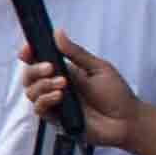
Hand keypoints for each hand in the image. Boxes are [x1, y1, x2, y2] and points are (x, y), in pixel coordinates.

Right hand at [31, 43, 155, 154]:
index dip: (29, 54)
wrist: (127, 121)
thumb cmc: (117, 95)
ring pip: (31, 92)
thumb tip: (58, 33)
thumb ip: (75, 53)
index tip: (28, 49)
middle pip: (30, 76)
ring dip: (43, 85)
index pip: (39, 61)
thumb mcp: (98, 68)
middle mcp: (57, 87)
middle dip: (35, 69)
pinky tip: (60, 96)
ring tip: (63, 83)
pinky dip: (46, 100)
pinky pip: (40, 109)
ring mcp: (56, 104)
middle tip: (50, 67)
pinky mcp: (57, 120)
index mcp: (65, 72)